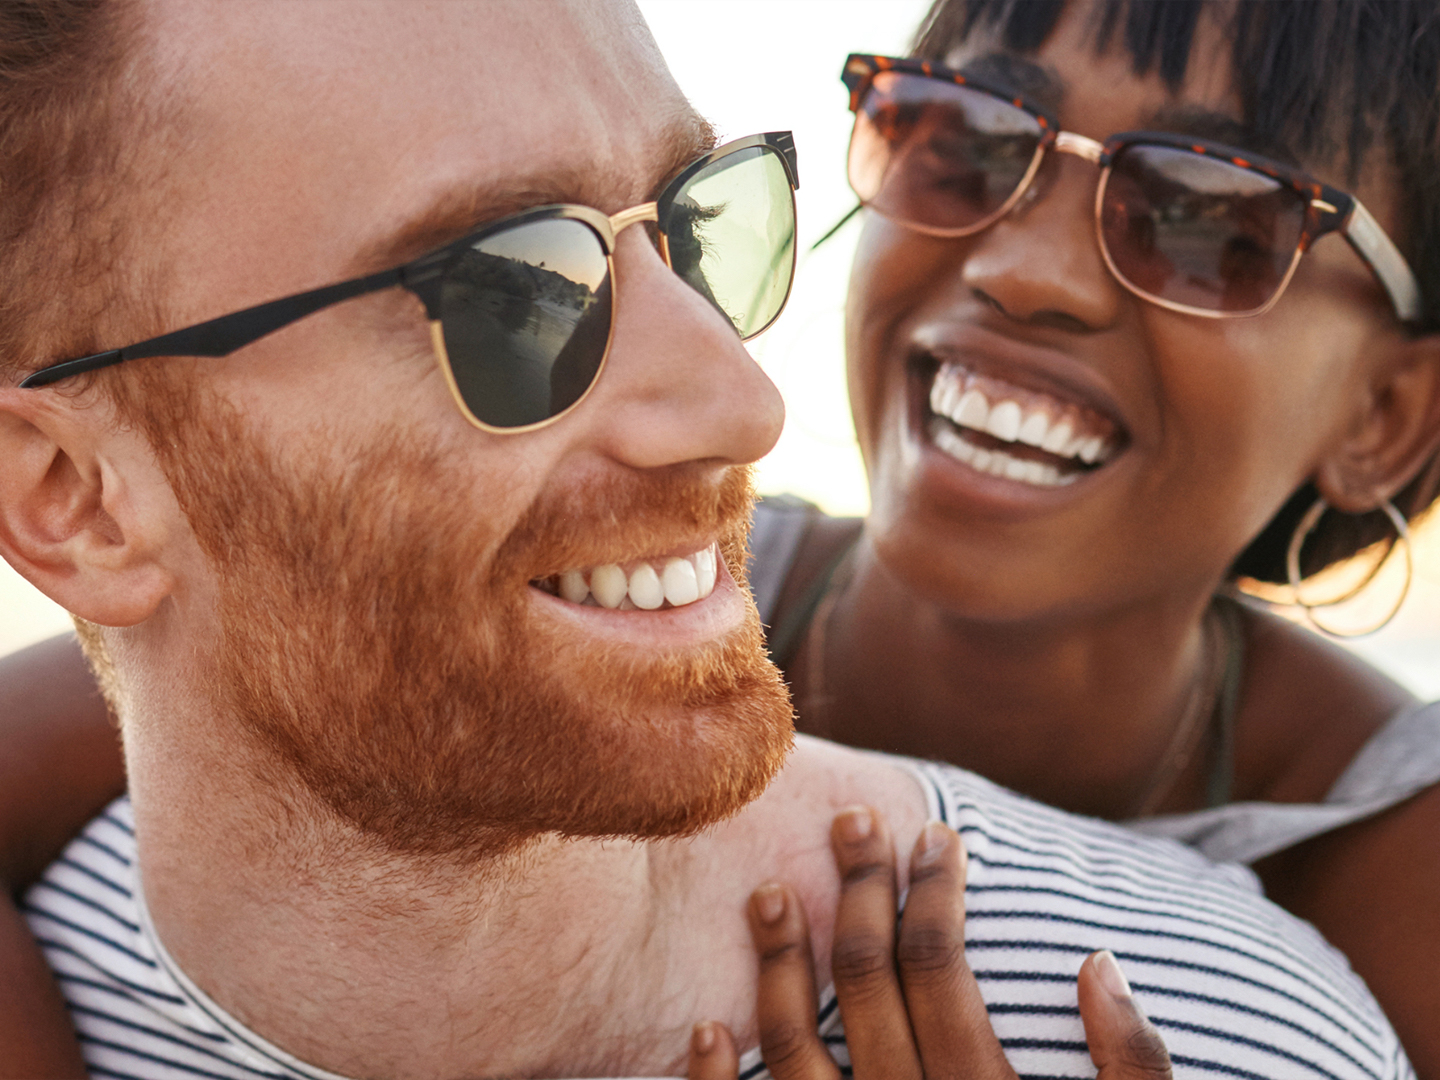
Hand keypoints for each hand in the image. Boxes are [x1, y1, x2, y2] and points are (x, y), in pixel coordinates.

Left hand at [688, 808, 1171, 1079]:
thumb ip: (1135, 1067)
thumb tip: (1097, 966)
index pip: (940, 964)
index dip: (933, 891)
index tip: (933, 834)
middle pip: (865, 979)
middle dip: (856, 891)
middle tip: (851, 825)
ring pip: (794, 1043)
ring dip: (775, 964)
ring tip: (764, 896)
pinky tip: (708, 1028)